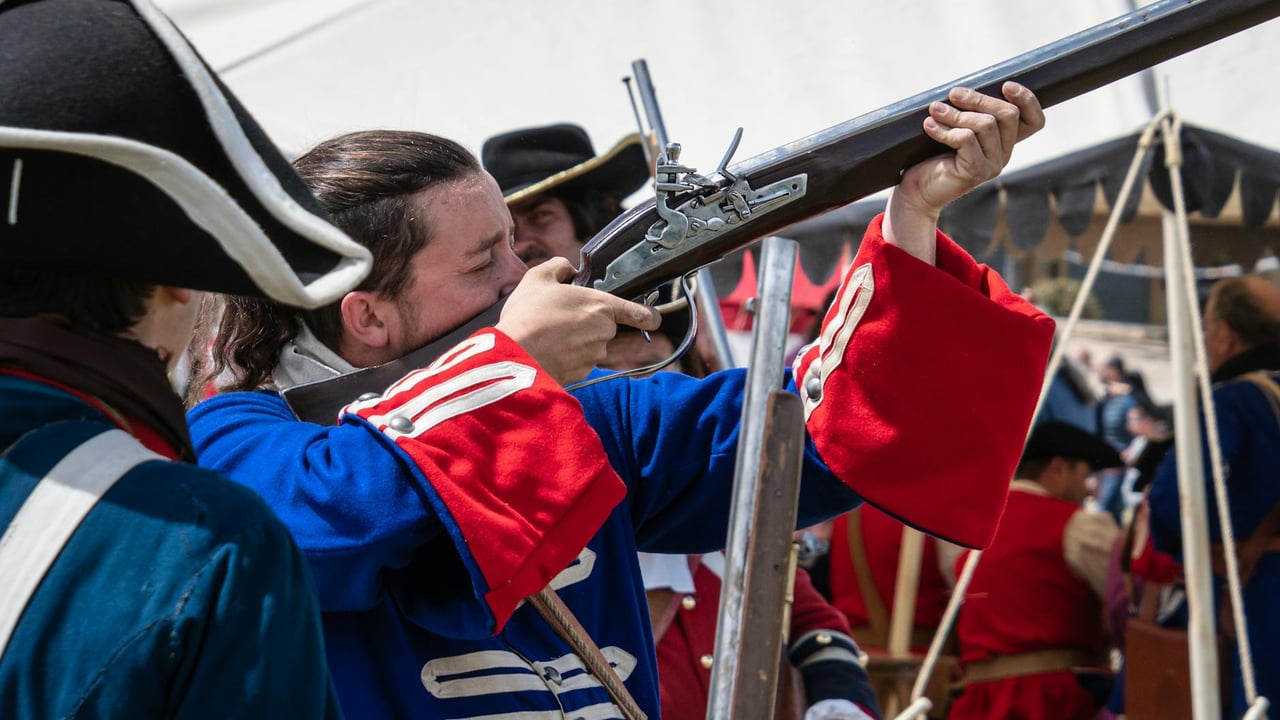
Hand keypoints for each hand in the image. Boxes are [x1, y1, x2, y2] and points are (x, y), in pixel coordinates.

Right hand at [495, 258, 659, 384]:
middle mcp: (604, 333)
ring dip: (575, 340)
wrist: (513, 357)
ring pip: (591, 345)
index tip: (653, 317)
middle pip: (605, 326)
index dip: (649, 315)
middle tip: (560, 317)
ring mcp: (593, 356)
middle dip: (587, 322)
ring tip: (548, 333)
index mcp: (601, 306)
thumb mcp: (538, 277)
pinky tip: (546, 349)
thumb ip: (559, 266)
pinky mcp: (581, 374)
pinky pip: (578, 361)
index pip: (640, 313)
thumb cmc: (527, 317)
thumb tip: (568, 269)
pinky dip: (566, 356)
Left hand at [885, 81, 1044, 263]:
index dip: (1027, 100)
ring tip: (934, 110)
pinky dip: (945, 129)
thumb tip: (962, 89)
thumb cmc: (933, 157)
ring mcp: (993, 165)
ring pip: (986, 124)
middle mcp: (1004, 153)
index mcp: (1004, 141)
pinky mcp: (976, 172)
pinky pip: (966, 139)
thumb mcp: (956, 129)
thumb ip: (969, 112)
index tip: (1006, 85)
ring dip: (956, 113)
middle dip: (979, 99)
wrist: (917, 192)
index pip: (1034, 121)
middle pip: (1008, 114)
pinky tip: (929, 126)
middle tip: (953, 94)